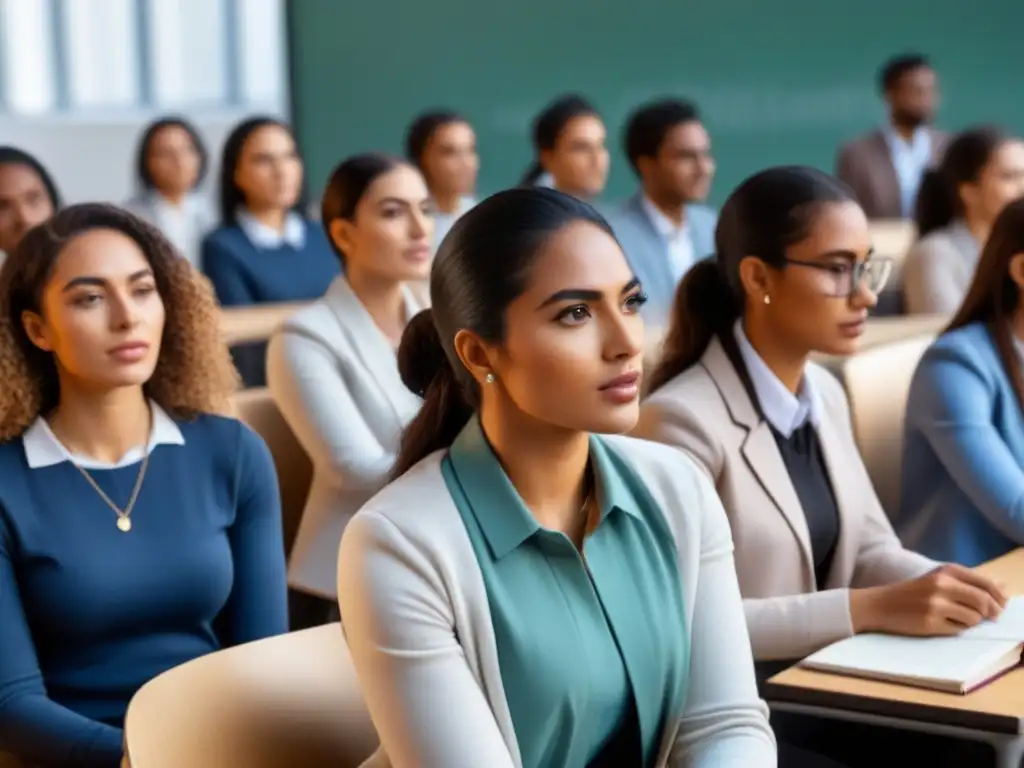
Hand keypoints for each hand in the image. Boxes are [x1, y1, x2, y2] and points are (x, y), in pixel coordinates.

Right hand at [850, 564, 1008, 635]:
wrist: (881, 604)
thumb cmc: (913, 592)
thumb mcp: (939, 580)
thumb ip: (969, 583)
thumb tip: (1003, 587)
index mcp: (946, 571)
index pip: (985, 584)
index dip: (999, 597)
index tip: (1001, 605)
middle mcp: (942, 585)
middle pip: (983, 601)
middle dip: (991, 612)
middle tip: (990, 617)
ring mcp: (936, 604)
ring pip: (974, 618)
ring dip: (971, 621)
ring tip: (957, 618)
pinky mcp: (930, 622)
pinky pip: (958, 629)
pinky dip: (957, 628)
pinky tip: (944, 623)